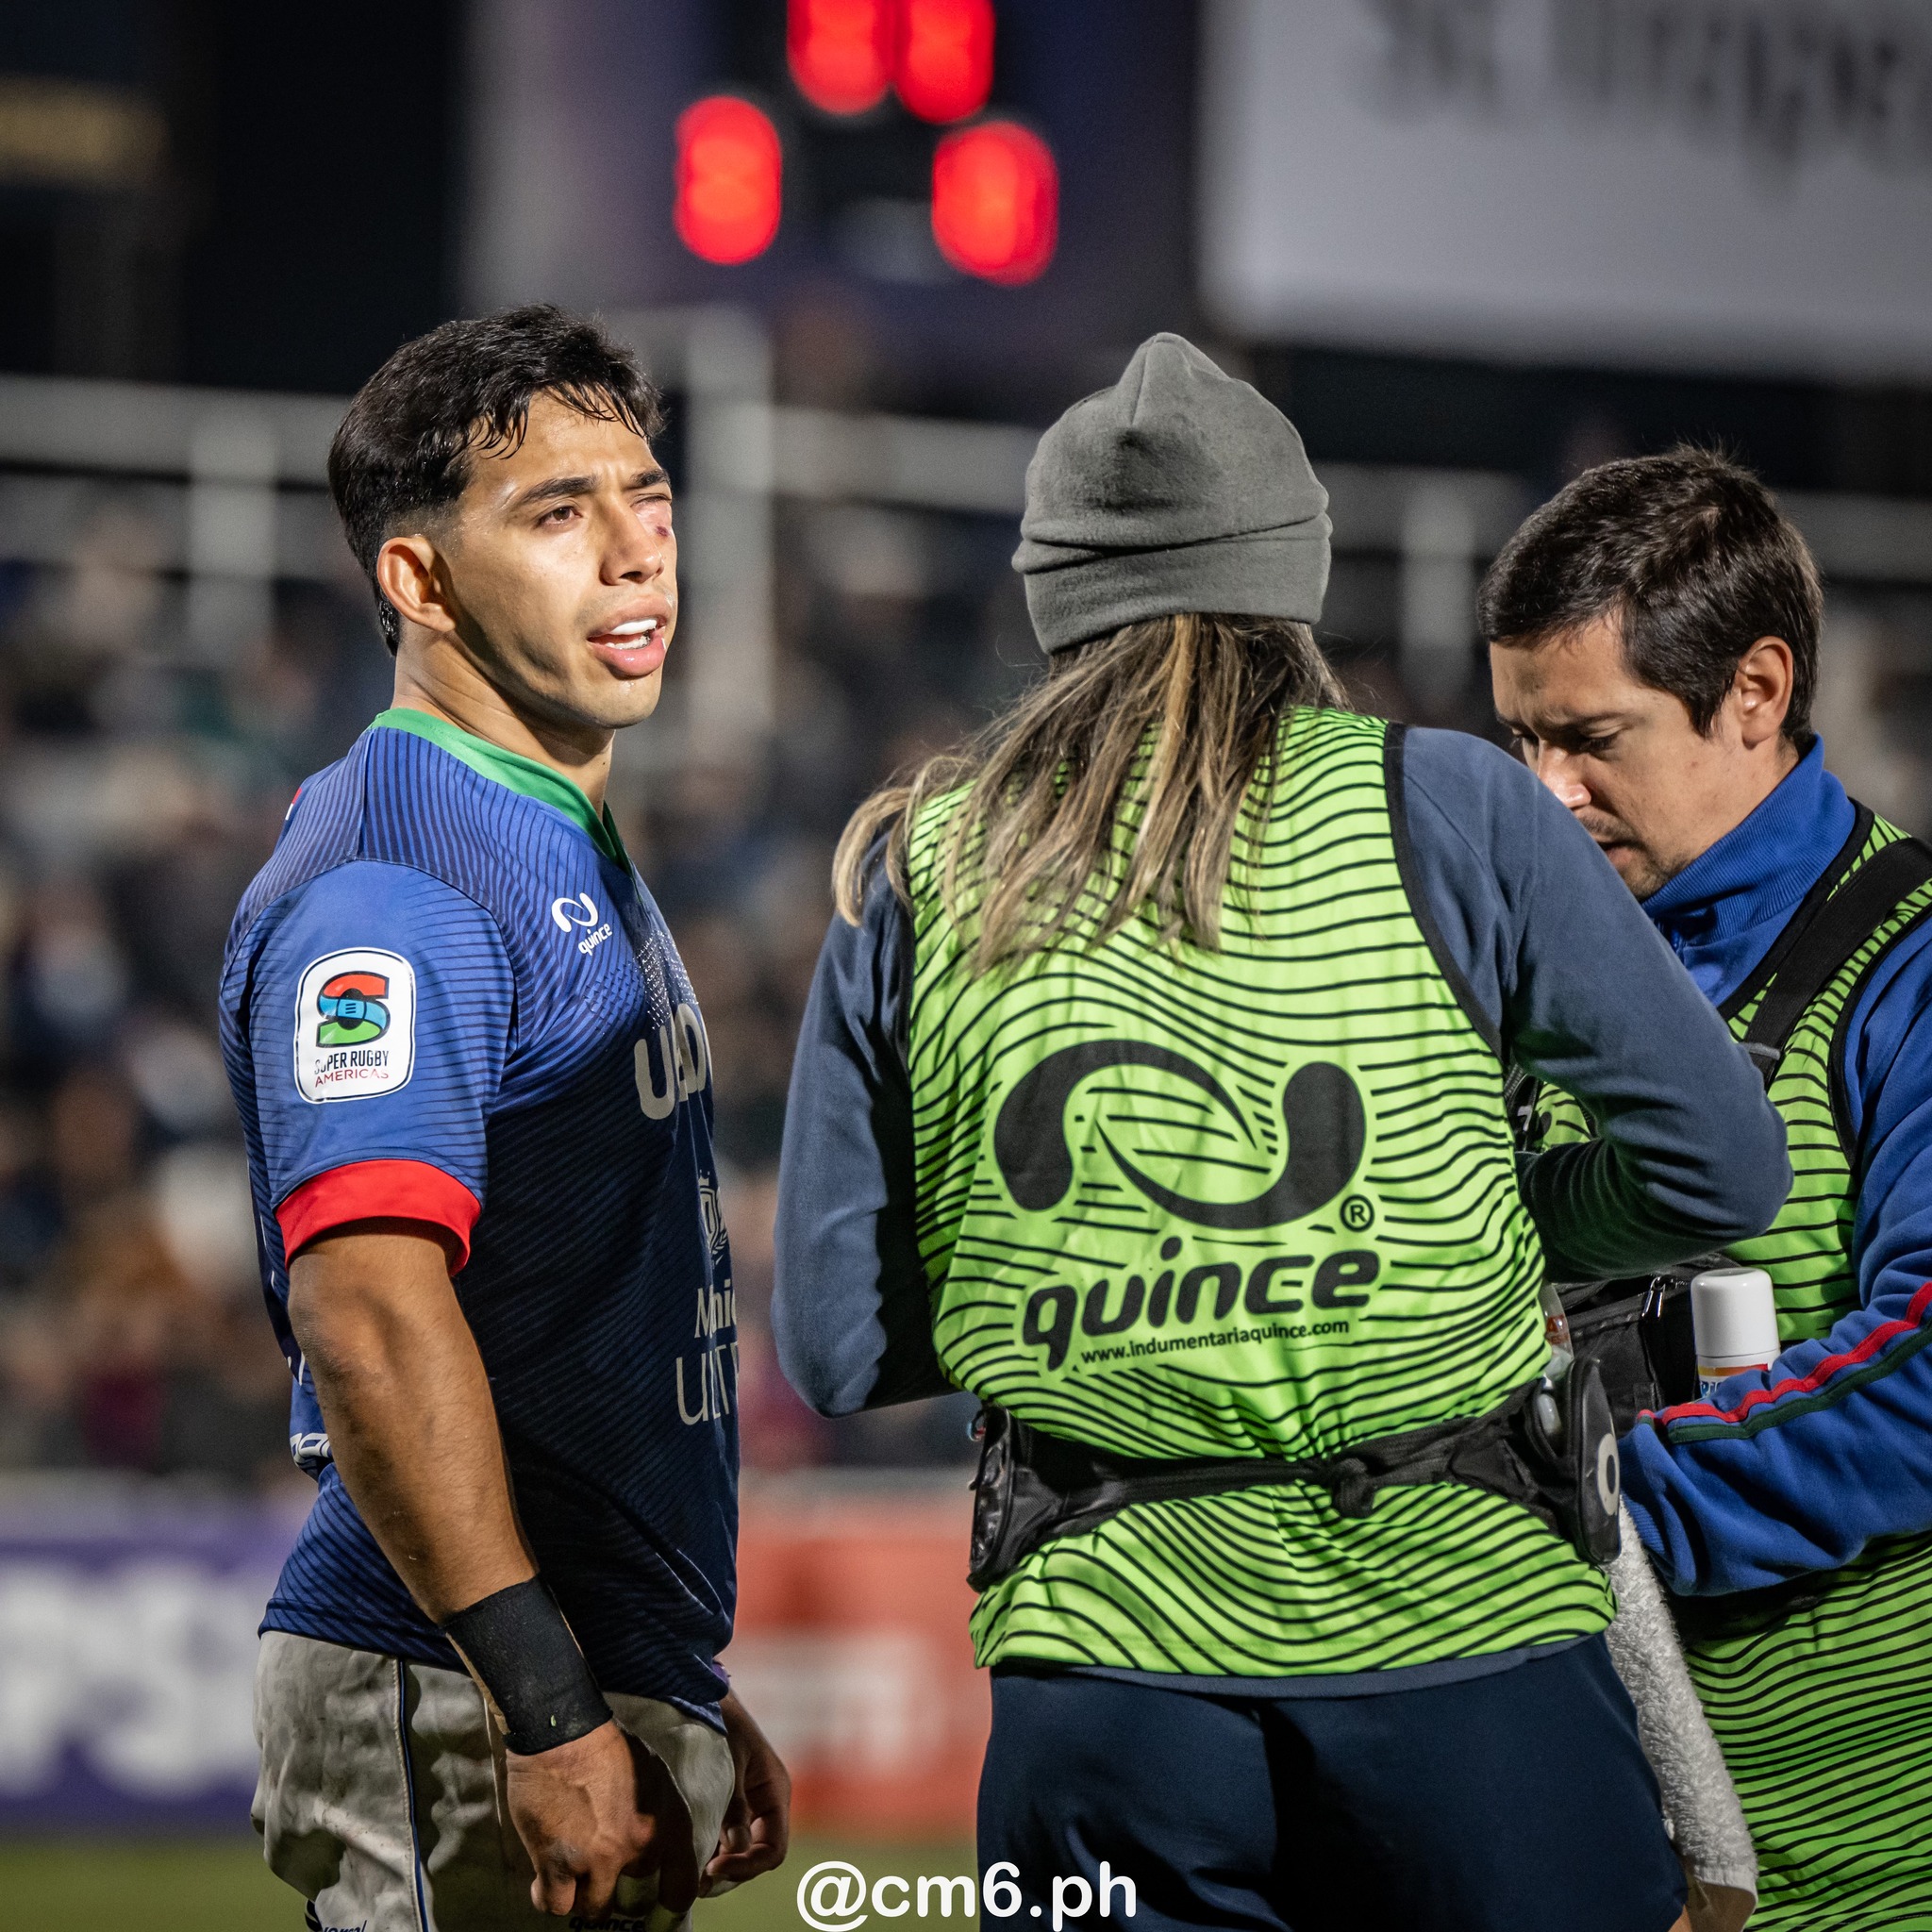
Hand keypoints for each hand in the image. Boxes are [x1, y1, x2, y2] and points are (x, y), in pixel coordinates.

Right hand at [508, 1718, 694, 1919]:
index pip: (681, 1890)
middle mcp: (638, 1849)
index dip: (668, 1904)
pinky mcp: (559, 1864)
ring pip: (594, 1909)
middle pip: (632, 1902)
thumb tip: (652, 1847)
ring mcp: (598, 1860)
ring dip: (583, 1896)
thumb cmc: (608, 1745)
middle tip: (601, 1874)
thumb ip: (655, 1817)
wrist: (565, 1732)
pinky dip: (549, 1896)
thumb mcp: (653, 1776)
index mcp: (668, 1825)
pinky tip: (546, 1881)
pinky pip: (556, 1905)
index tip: (657, 1906)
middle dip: (616, 1890)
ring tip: (573, 1877)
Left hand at [702, 1691, 791, 1893]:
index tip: (713, 1870)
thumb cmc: (720, 1721)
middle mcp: (764, 1804)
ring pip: (738, 1850)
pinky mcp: (725, 1803)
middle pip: (756, 1855)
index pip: (773, 1848)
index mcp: (774, 1792)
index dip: (747, 1866)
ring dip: (716, 1863)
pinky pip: (722, 1836)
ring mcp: (746, 1805)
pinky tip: (684, 1853)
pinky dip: (707, 1849)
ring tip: (685, 1873)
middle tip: (695, 1882)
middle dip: (730, 1871)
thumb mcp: (727, 1763)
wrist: (700, 1694)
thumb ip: (733, 1806)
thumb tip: (735, 1849)